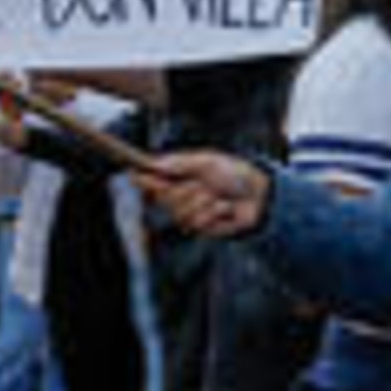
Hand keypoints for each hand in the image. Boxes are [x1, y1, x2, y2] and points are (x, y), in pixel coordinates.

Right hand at [133, 151, 270, 236]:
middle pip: (163, 198)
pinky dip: (214, 212)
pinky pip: (198, 222)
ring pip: (180, 212)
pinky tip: (225, 208)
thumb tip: (151, 163)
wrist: (258, 193)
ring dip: (202, 201)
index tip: (132, 173)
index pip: (151, 180)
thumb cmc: (234, 173)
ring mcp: (190, 213)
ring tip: (218, 196)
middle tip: (201, 185)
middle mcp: (180, 196)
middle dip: (183, 191)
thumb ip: (178, 163)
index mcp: (178, 177)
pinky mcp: (203, 228)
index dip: (141, 178)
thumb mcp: (206, 161)